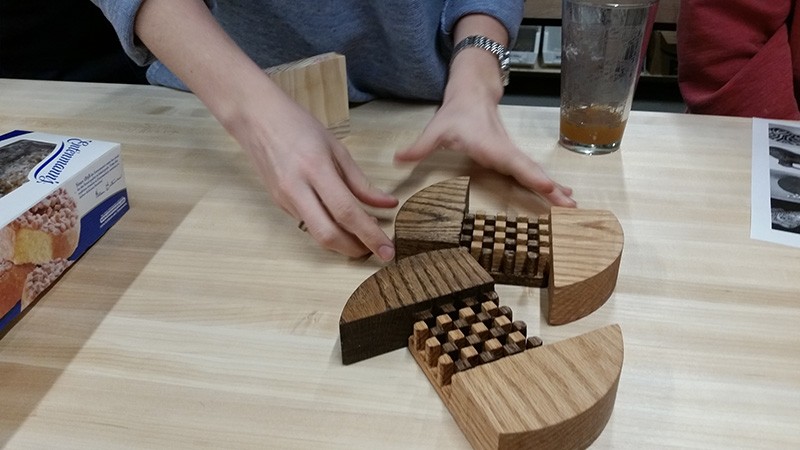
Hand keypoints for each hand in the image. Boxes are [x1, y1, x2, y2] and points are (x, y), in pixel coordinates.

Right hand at [229, 93, 397, 260]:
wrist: (256, 118)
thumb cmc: (299, 126)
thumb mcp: (337, 148)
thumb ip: (361, 182)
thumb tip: (387, 204)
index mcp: (315, 169)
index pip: (346, 212)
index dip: (369, 234)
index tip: (388, 250)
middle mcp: (296, 189)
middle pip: (328, 234)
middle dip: (355, 249)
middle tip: (376, 251)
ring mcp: (284, 199)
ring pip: (317, 234)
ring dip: (343, 243)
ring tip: (363, 238)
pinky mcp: (279, 204)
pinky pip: (308, 224)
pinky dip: (328, 229)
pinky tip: (341, 224)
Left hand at [394, 89, 575, 207]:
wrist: (472, 96)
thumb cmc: (455, 114)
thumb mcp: (436, 130)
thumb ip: (419, 147)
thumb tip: (398, 159)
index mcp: (490, 146)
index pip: (512, 161)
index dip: (529, 174)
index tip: (546, 185)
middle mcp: (506, 152)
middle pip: (531, 171)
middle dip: (551, 188)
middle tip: (570, 206)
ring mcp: (512, 156)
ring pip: (536, 174)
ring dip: (556, 190)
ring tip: (573, 207)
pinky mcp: (513, 160)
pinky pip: (532, 175)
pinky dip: (549, 187)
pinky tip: (563, 198)